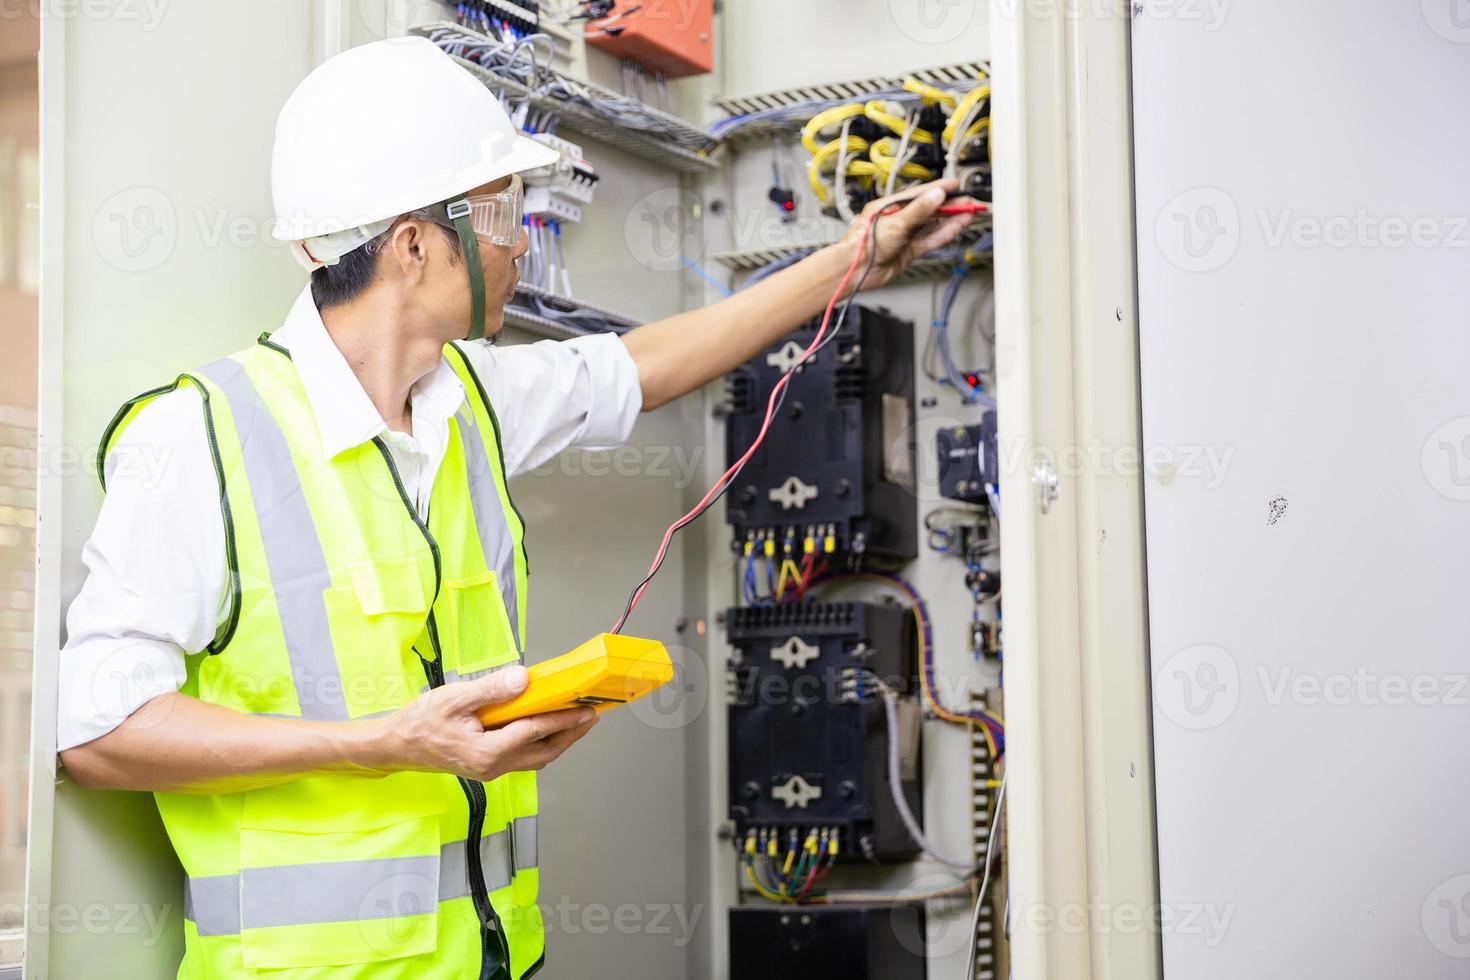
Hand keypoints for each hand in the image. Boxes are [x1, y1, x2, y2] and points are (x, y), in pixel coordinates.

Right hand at [377, 665, 597, 781]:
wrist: (395, 747)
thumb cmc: (419, 723)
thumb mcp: (454, 698)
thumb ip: (491, 690)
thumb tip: (523, 680)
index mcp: (488, 752)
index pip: (536, 732)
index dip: (565, 719)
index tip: (586, 710)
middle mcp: (494, 767)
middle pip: (545, 752)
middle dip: (571, 734)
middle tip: (592, 716)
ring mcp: (491, 770)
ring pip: (536, 758)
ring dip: (559, 741)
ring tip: (576, 722)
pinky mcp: (487, 766)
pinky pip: (523, 757)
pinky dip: (541, 743)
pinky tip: (545, 728)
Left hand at [840, 177, 978, 290]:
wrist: (856, 270)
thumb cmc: (863, 244)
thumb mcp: (894, 222)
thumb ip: (918, 210)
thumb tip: (936, 195)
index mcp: (890, 206)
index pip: (920, 194)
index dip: (939, 189)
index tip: (955, 185)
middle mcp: (899, 219)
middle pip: (930, 209)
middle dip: (950, 205)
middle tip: (969, 202)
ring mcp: (905, 236)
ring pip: (932, 225)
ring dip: (950, 220)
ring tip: (968, 213)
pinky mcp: (909, 251)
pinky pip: (930, 240)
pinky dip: (944, 234)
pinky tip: (956, 227)